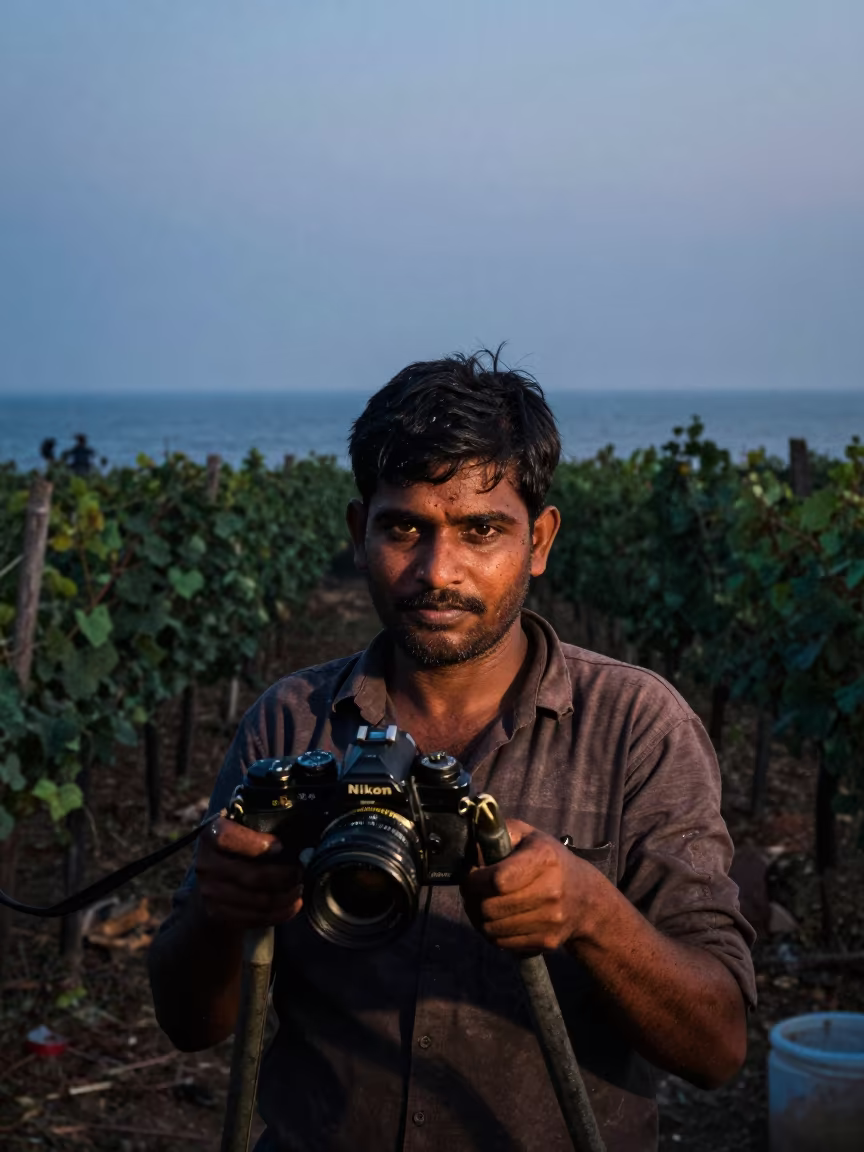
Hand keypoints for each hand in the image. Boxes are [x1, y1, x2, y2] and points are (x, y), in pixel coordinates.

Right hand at [195, 816, 303, 930]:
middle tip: (301, 872)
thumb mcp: (245, 828)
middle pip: (251, 876)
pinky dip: (280, 913)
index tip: (280, 846)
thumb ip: (264, 828)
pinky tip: (293, 904)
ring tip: (299, 888)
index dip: (257, 844)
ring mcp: (210, 892)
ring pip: (258, 901)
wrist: (214, 875)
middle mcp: (206, 864)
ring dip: (286, 896)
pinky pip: (255, 918)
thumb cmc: (239, 845)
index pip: (228, 838)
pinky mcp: (218, 914)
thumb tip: (300, 838)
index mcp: (212, 835)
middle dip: (284, 876)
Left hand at [460, 820, 604, 955]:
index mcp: (544, 858)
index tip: (472, 874)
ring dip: (478, 918)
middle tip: (473, 891)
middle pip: (490, 907)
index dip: (475, 879)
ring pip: (492, 929)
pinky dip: (492, 933)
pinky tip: (496, 919)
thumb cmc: (548, 860)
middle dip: (472, 899)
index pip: (497, 880)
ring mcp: (551, 920)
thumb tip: (472, 853)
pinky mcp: (547, 942)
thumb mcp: (527, 836)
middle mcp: (551, 891)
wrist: (585, 897)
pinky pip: (502, 943)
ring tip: (482, 905)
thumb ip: (497, 835)